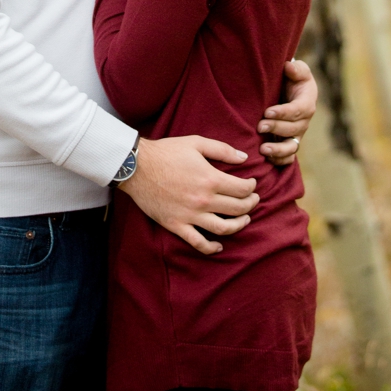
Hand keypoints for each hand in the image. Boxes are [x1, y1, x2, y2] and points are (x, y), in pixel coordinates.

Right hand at [116, 135, 258, 254]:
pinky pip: (197, 242)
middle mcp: (203, 200)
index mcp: (211, 179)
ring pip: (223, 228)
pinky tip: (219, 246)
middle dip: (251, 204)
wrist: (136, 167)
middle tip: (254, 200)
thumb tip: (245, 157)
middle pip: (238, 208)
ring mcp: (190, 215)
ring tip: (245, 220)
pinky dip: (210, 247)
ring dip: (239, 226)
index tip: (252, 184)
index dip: (252, 187)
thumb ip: (223, 150)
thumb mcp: (197, 143)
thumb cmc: (167, 152)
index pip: (243, 189)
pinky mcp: (176, 225)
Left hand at [259, 58, 316, 165]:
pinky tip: (266, 160)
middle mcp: (304, 121)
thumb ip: (296, 69)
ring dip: (278, 150)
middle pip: (294, 129)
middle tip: (260, 126)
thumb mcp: (296, 70)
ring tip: (263, 149)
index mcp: (307, 103)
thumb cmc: (291, 79)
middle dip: (276, 128)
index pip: (298, 110)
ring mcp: (297, 135)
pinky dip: (279, 161)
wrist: (289, 91)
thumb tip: (289, 66)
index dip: (283, 113)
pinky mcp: (289, 144)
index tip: (267, 112)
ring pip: (292, 147)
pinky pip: (288, 158)